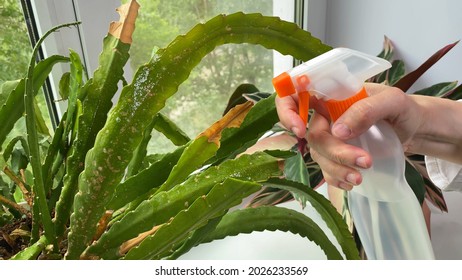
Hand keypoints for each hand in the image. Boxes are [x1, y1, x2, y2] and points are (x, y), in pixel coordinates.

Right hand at [276, 83, 425, 189]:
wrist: (413, 128)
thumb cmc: (402, 108)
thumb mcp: (392, 101)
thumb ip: (366, 110)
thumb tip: (338, 131)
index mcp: (331, 95)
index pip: (295, 96)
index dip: (287, 112)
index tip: (299, 130)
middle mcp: (325, 116)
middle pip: (312, 135)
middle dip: (334, 152)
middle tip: (364, 161)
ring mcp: (329, 137)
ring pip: (318, 156)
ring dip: (337, 169)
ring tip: (361, 177)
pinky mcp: (336, 156)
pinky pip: (326, 169)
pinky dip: (336, 178)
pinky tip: (352, 182)